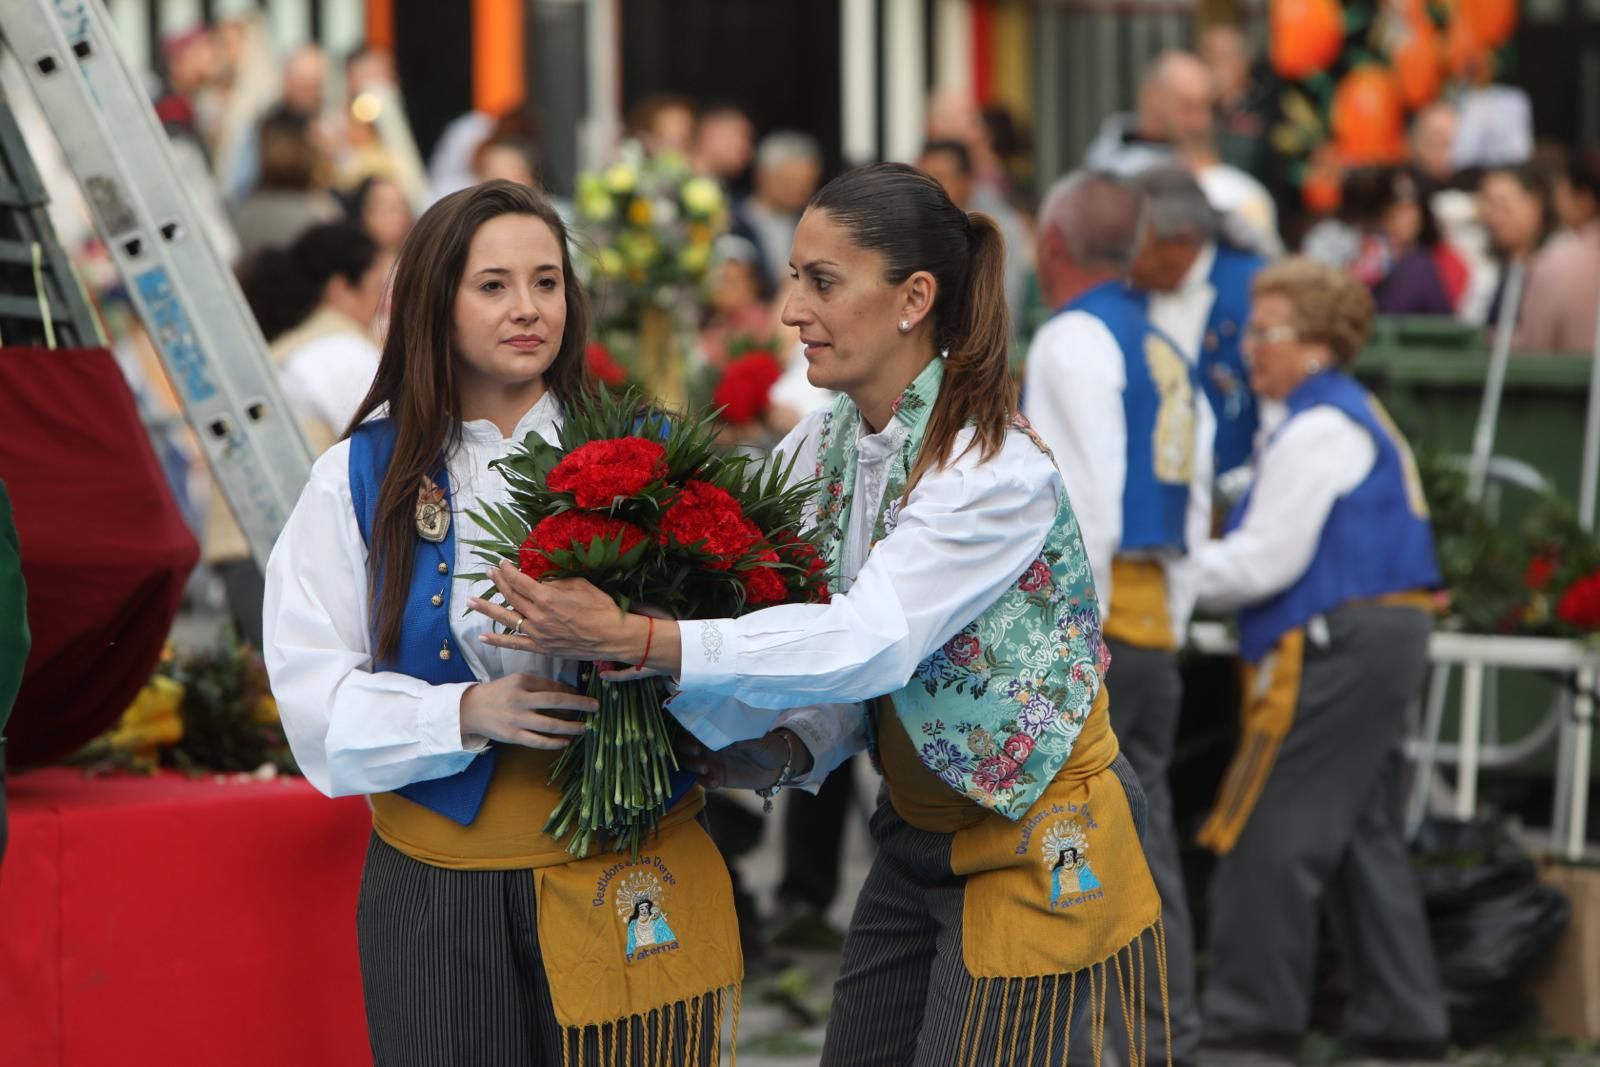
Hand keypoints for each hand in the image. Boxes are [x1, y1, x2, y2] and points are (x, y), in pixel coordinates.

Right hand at [458, 672, 596, 749]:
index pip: (551, 686)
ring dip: (570, 727)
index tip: (585, 695)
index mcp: (521, 681)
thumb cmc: (499, 693)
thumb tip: (568, 690)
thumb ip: (539, 684)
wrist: (470, 709)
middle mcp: (519, 699)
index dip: (571, 691)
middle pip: (555, 701)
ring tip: (585, 727)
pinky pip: (537, 741)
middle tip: (596, 706)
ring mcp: (516, 719)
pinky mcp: (512, 736)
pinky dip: (554, 743)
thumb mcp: (517, 681)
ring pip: (549, 725)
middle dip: (578, 704)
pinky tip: (566, 742)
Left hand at [470, 562, 681, 673]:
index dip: (508, 570)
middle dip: (498, 582)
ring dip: (487, 608)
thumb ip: (557, 581)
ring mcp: (538, 634)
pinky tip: (483, 636)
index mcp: (548, 597)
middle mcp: (538, 616)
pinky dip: (498, 640)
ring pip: (506, 619)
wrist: (613, 637)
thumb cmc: (601, 608)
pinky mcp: (541, 648)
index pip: (520, 581)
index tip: (502, 563)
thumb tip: (541, 579)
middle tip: (488, 573)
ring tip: (470, 601)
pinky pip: (515, 644)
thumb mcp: (581, 585)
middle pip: (511, 596)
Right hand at [676, 728, 814, 789]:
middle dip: (684, 748)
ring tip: (705, 768)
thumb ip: (740, 737)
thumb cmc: (766, 744)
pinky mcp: (716, 777)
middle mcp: (708, 744)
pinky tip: (715, 782)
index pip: (692, 726)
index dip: (685, 728)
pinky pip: (702, 780)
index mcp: (715, 729)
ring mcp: (710, 761)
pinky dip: (704, 781)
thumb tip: (726, 736)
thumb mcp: (756, 738)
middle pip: (683, 746)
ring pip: (688, 763)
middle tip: (696, 751)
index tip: (692, 733)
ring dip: (691, 766)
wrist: (777, 765)